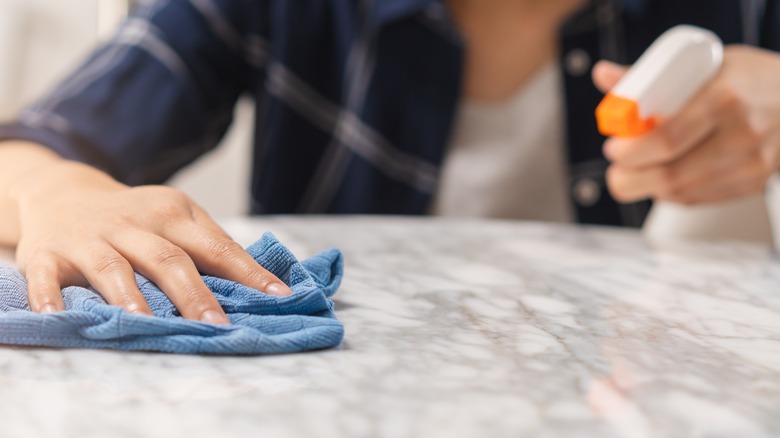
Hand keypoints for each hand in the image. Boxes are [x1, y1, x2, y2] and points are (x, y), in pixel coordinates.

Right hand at [11, 160, 291, 322]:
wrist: (65, 192)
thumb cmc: (137, 217)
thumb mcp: (177, 217)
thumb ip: (211, 246)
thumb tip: (259, 285)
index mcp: (173, 214)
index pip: (217, 247)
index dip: (248, 273)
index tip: (278, 297)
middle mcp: (133, 223)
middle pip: (168, 259)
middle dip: (194, 294)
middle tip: (216, 325)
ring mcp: (90, 238)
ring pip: (113, 267)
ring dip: (129, 296)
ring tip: (144, 324)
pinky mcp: (47, 253)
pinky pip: (47, 276)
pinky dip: (50, 296)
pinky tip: (57, 316)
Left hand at [592, 45, 779, 204]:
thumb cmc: (749, 80)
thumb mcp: (704, 66)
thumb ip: (650, 77)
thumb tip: (603, 76)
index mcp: (724, 98)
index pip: (667, 138)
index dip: (631, 151)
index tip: (613, 149)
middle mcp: (741, 134)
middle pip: (671, 175)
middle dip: (630, 179)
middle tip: (615, 172)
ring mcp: (750, 164)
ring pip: (682, 193)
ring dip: (647, 189)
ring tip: (632, 175)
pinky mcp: (752, 184)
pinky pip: (699, 200)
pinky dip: (672, 194)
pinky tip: (663, 180)